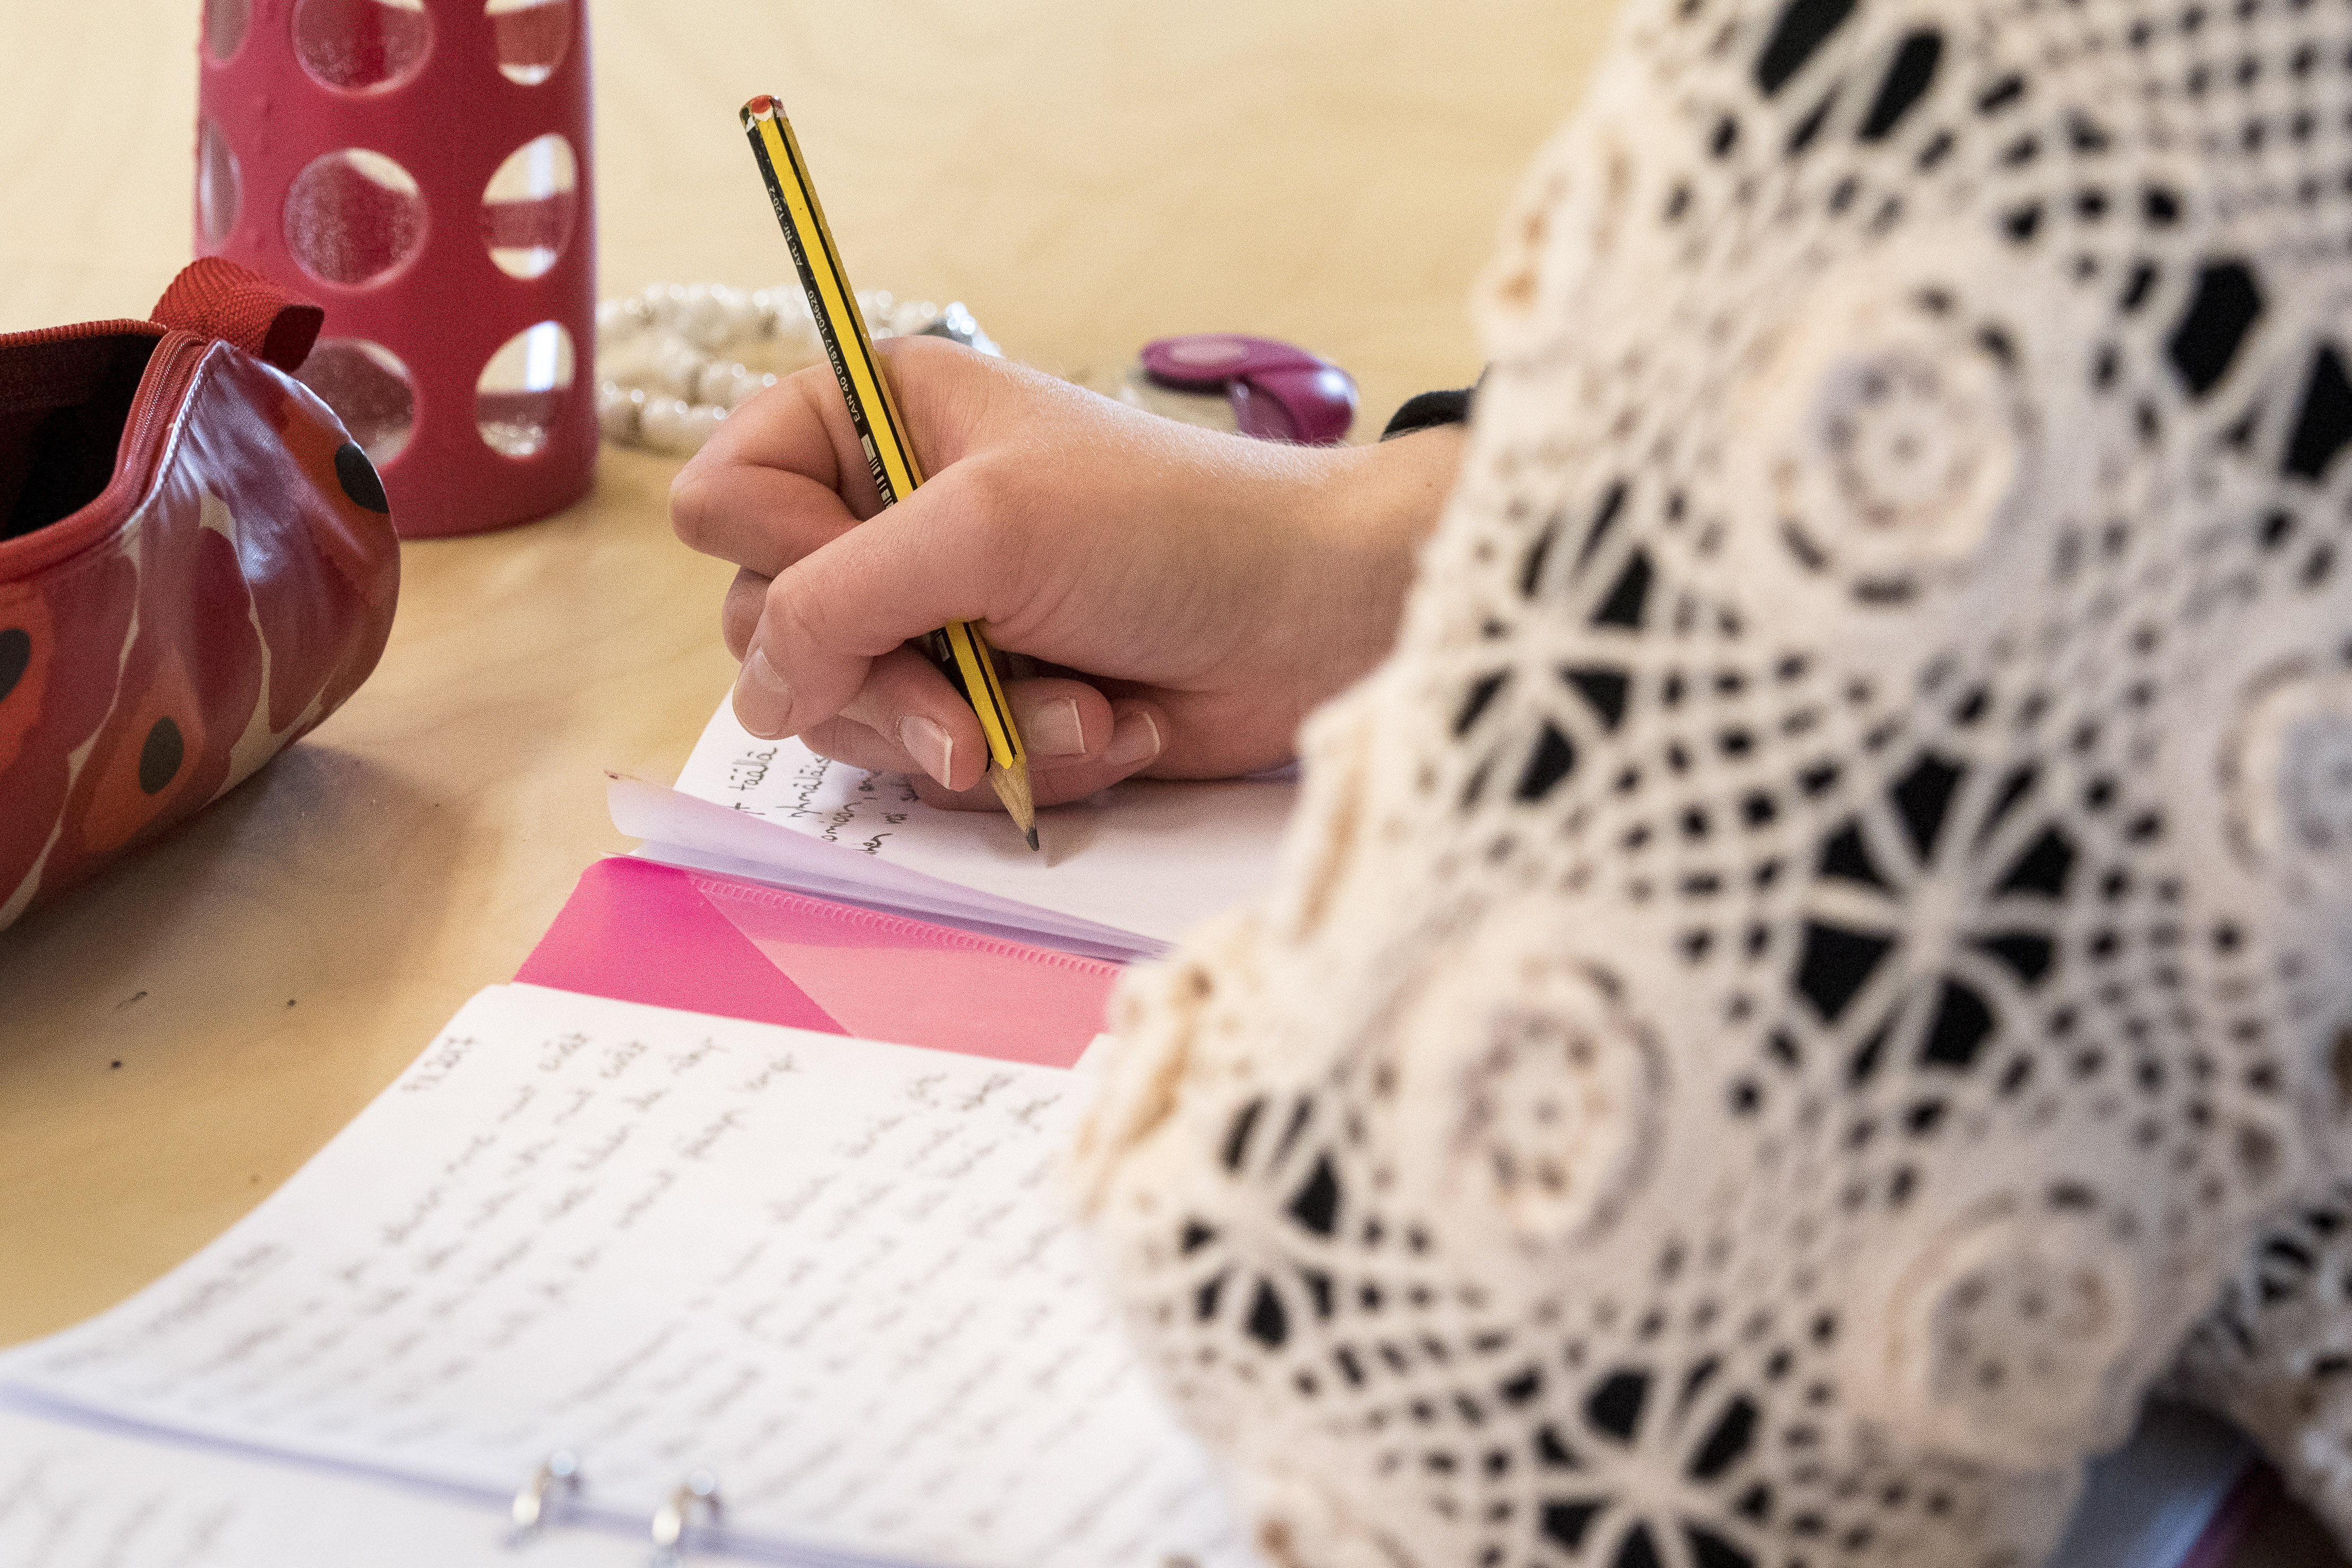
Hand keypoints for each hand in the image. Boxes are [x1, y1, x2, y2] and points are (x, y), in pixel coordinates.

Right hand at [669, 335, 1462, 808]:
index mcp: (875, 420)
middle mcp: (890, 516)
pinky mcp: (986, 700)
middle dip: (882, 683)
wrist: (1311, 619)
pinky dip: (1022, 761)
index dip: (779, 556)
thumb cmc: (1169, 531)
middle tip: (969, 699)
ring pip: (848, 714)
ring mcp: (936, 616)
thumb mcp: (984, 532)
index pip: (724, 499)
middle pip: (770, 630)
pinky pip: (934, 763)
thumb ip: (837, 601)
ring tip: (1077, 711)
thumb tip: (762, 691)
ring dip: (968, 730)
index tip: (870, 572)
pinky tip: (1106, 728)